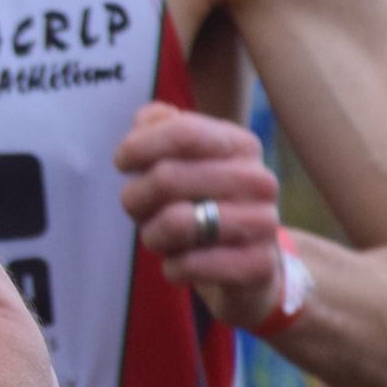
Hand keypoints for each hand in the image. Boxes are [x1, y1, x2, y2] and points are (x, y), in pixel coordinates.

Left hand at [115, 102, 285, 326]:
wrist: (247, 265)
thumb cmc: (203, 203)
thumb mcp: (181, 160)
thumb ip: (160, 128)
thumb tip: (147, 119)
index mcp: (240, 144)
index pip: (183, 132)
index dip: (139, 146)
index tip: (122, 162)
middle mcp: (259, 180)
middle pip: (168, 177)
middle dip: (135, 196)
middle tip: (137, 209)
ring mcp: (264, 222)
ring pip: (177, 222)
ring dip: (152, 234)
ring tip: (159, 237)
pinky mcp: (259, 265)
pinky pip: (191, 264)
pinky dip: (172, 267)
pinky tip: (179, 263)